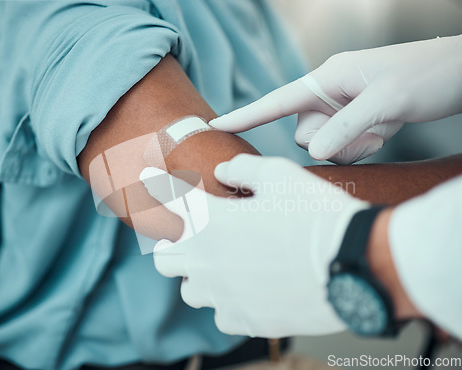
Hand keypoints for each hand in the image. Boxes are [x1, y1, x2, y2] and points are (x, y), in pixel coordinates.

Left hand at [140, 154, 368, 336]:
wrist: (353, 263)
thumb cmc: (316, 213)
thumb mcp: (280, 175)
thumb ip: (241, 170)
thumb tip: (220, 172)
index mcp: (212, 222)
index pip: (169, 201)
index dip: (155, 186)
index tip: (147, 179)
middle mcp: (208, 262)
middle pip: (163, 258)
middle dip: (170, 243)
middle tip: (187, 235)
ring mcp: (224, 296)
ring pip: (189, 290)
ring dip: (196, 275)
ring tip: (217, 264)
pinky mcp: (246, 321)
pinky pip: (220, 313)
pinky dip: (225, 300)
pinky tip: (243, 289)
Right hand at [210, 35, 461, 163]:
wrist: (458, 75)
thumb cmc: (426, 75)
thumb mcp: (386, 100)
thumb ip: (344, 127)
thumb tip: (312, 152)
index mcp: (327, 78)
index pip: (277, 101)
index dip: (246, 115)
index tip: (215, 125)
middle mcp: (328, 95)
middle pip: (304, 134)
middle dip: (333, 139)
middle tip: (370, 125)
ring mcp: (340, 110)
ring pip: (323, 146)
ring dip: (351, 145)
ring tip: (381, 126)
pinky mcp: (353, 123)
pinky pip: (341, 149)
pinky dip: (361, 147)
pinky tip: (384, 130)